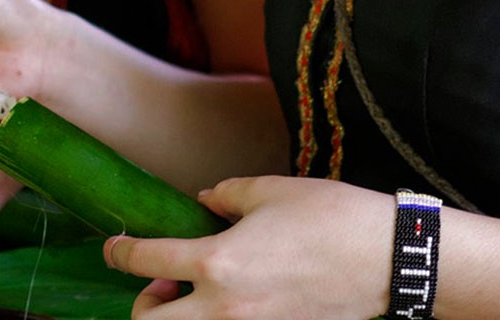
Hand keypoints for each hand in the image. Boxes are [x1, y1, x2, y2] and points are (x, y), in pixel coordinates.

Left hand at [103, 176, 392, 319]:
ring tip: (196, 291)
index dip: (120, 253)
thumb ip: (227, 196)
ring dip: (180, 316)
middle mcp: (225, 307)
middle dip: (144, 304)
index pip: (146, 261)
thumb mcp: (271, 191)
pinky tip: (235, 296)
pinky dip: (218, 318)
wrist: (387, 260)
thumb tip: (203, 202)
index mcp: (218, 262)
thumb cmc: (331, 218)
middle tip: (161, 282)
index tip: (112, 248)